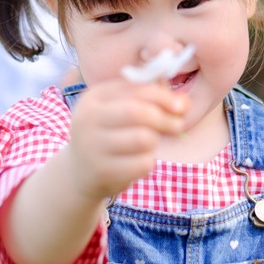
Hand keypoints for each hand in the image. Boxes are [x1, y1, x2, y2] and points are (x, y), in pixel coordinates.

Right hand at [62, 79, 188, 201]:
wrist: (80, 173)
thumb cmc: (110, 135)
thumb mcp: (122, 111)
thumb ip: (152, 102)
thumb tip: (184, 103)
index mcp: (93, 98)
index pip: (135, 90)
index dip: (163, 97)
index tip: (181, 107)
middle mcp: (87, 119)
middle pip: (137, 112)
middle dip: (164, 119)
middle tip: (178, 126)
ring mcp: (92, 146)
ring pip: (143, 139)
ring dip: (154, 142)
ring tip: (146, 146)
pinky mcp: (102, 171)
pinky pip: (142, 164)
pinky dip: (147, 162)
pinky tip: (136, 163)